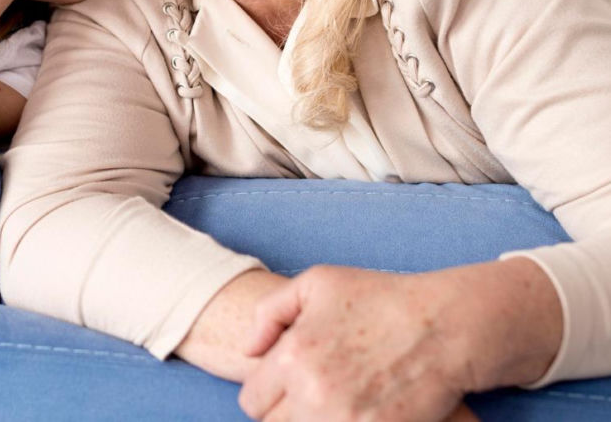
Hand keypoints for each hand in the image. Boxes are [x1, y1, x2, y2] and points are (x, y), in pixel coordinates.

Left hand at [238, 266, 475, 421]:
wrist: (444, 327)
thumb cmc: (380, 298)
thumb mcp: (316, 283)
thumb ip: (269, 313)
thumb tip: (247, 351)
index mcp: (292, 356)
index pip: (251, 402)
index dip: (266, 394)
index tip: (285, 386)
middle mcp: (312, 393)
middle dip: (286, 413)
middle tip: (312, 395)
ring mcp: (344, 419)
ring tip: (333, 404)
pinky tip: (355, 412)